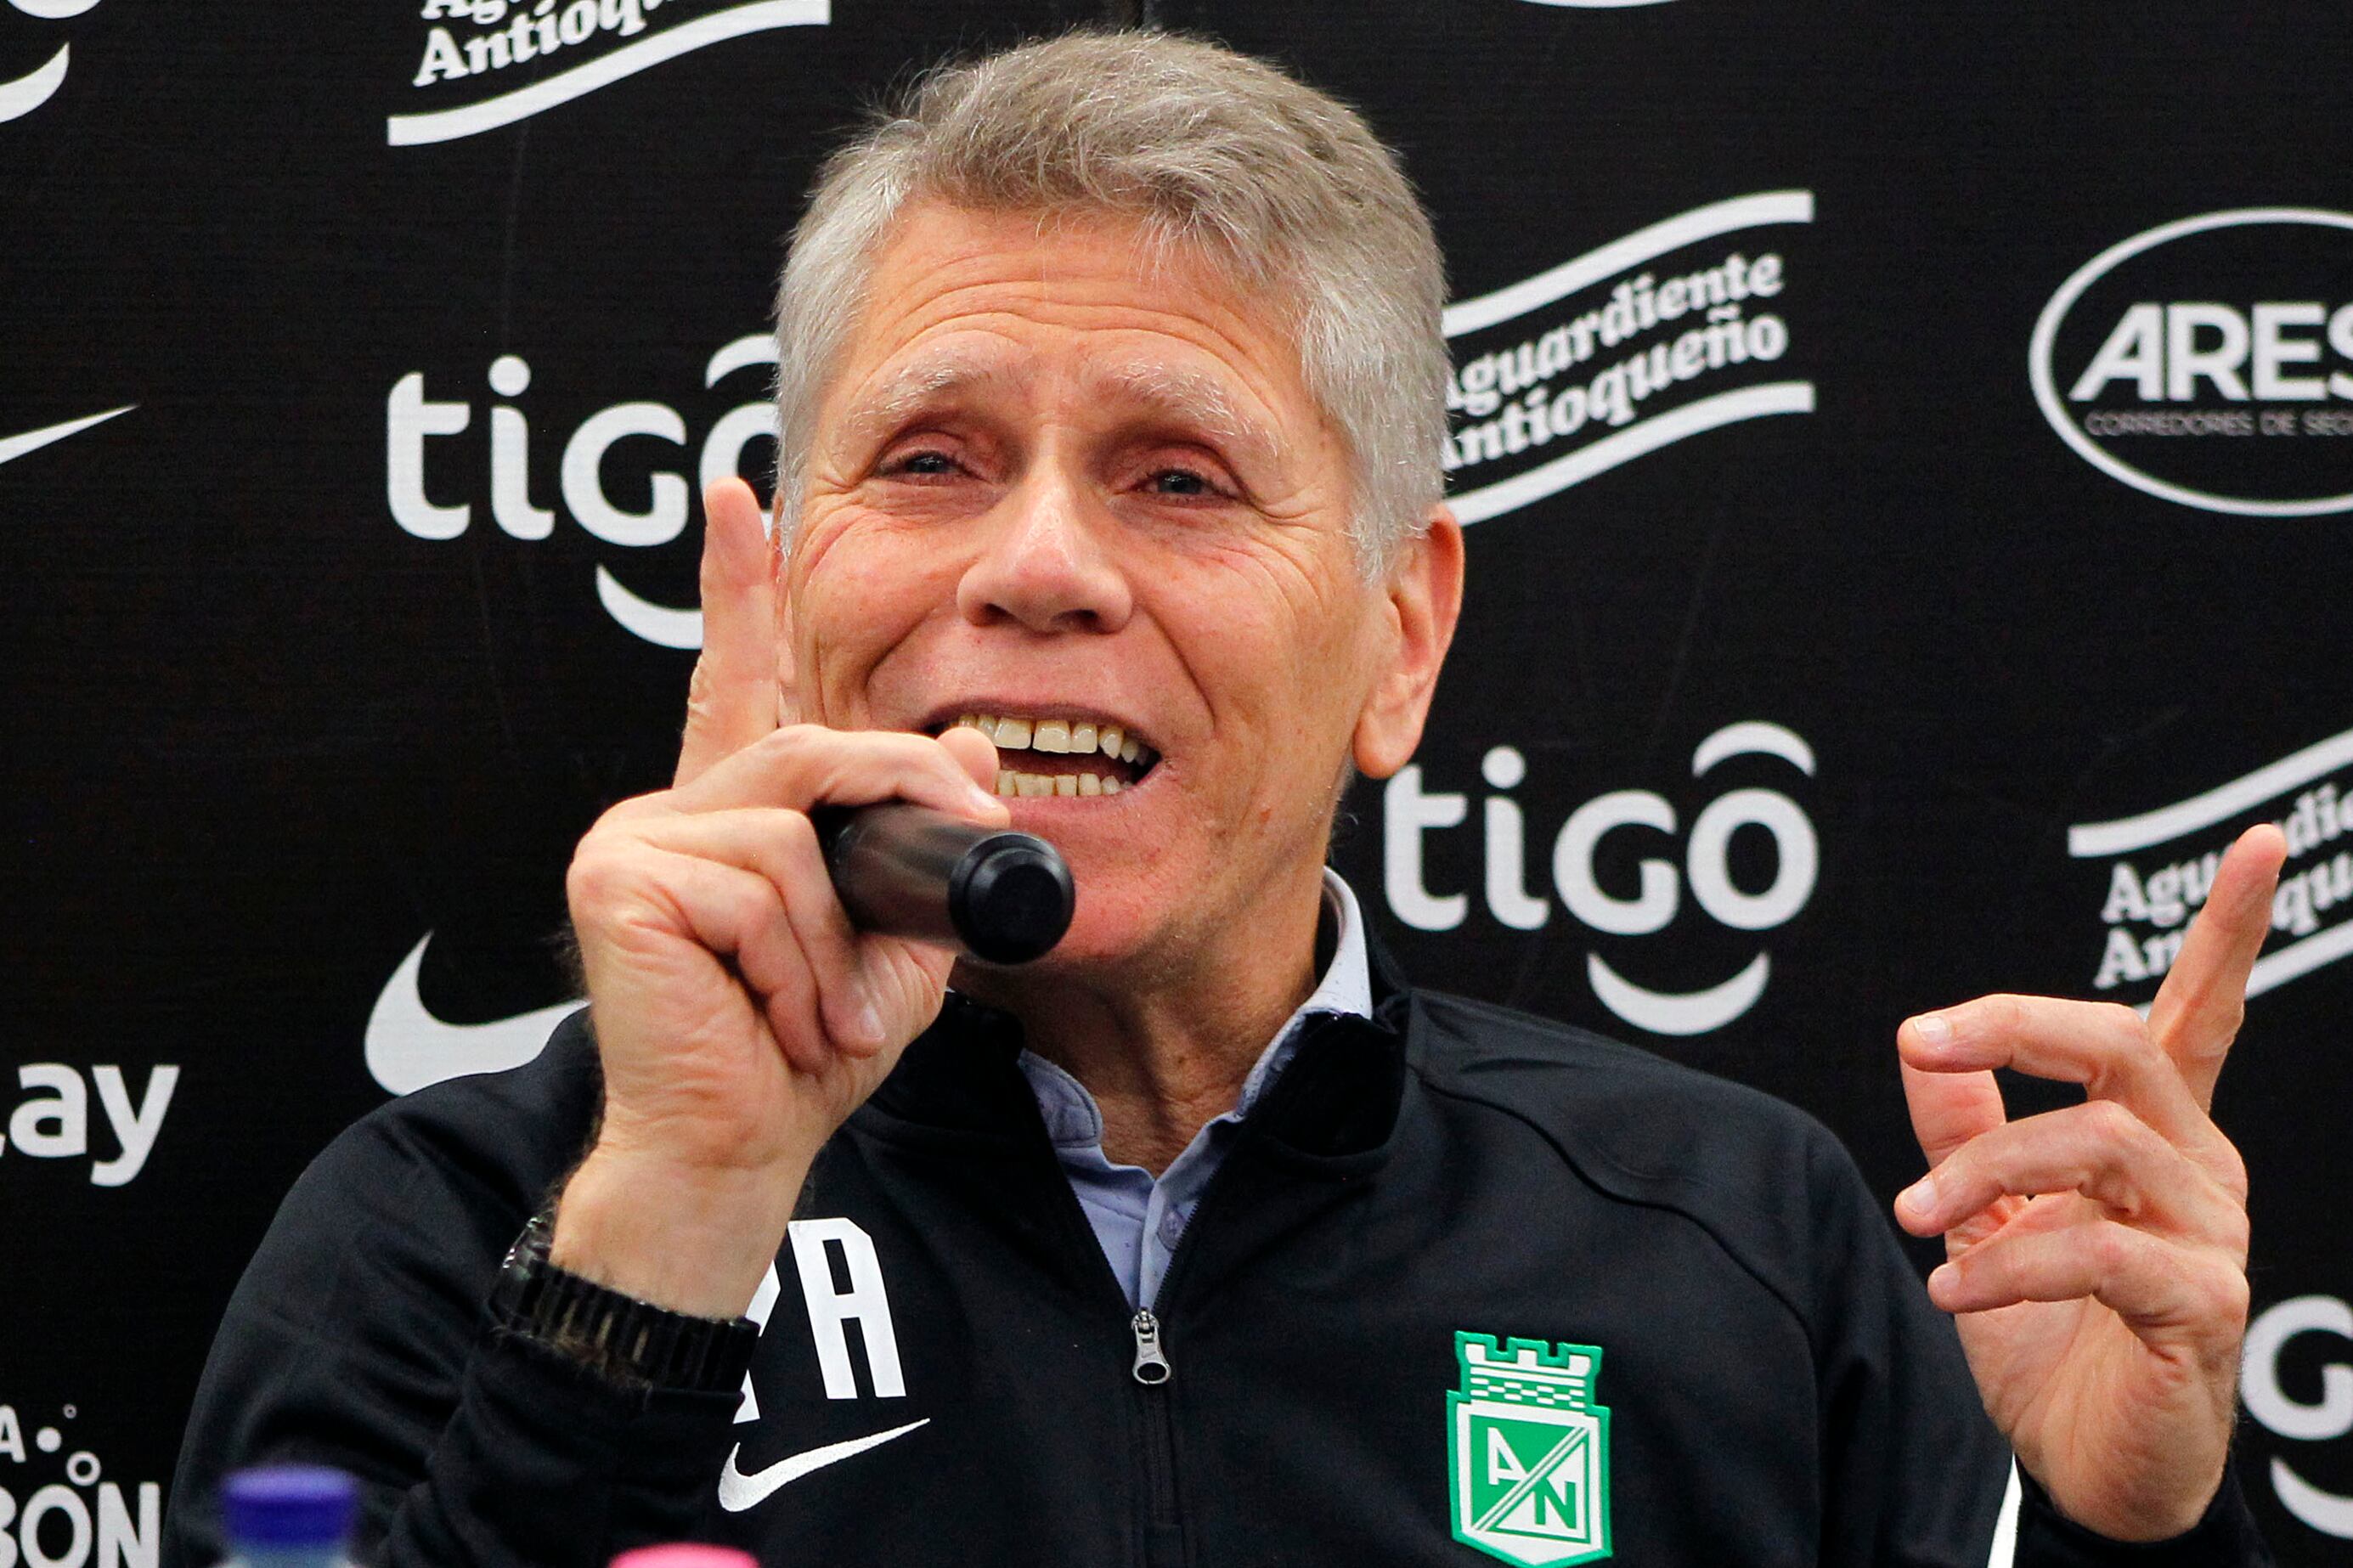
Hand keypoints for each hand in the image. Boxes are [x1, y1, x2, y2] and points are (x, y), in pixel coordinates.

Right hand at [552, 478, 1005, 1316]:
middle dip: (900, 816)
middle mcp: (670, 810)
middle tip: (923, 914)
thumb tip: (965, 738)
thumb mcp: (891, 938)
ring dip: (835, 943)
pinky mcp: (618, 877)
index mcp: (728, 817)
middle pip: (812, 754)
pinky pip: (757, 883)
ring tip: (817, 1015)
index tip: (738, 498)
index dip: (739, 587)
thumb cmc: (803, 1054)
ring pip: (793, 834)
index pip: (737, 680)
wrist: (737, 1150)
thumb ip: (919, 838)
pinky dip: (794, 962)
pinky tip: (773, 1015)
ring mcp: (633, 838)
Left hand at [1893, 823, 2285, 1538]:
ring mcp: (2210, 1235)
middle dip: (2014, 1026)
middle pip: (2123, 1044)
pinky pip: (2100, 1252)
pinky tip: (1951, 1290)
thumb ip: (1966, 1125)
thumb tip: (1918, 1041)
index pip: (2201, 1011)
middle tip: (1923, 1042)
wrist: (2085, 1466)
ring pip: (2098, 1143)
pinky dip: (2008, 1262)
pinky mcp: (2201, 1310)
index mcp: (2158, 1130)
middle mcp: (2200, 1166)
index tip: (2260, 842)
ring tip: (1915, 1217)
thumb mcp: (1991, 1213)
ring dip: (1982, 1170)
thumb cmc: (2047, 1333)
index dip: (2232, 928)